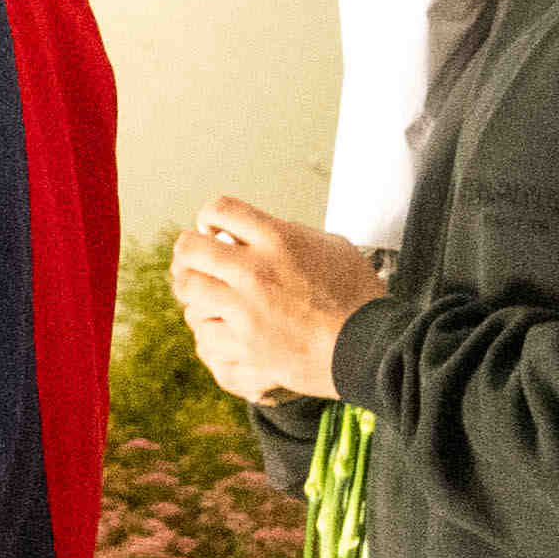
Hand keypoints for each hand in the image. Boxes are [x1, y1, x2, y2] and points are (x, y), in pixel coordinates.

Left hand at [170, 198, 383, 405]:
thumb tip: (251, 232)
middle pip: (188, 249)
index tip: (212, 229)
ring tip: (210, 297)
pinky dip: (208, 330)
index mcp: (277, 240)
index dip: (210, 217)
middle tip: (198, 261)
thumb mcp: (330, 246)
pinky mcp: (243, 349)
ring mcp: (244, 313)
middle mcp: (254, 272)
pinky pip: (201, 335)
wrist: (369, 348)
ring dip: (196, 293)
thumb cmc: (357, 296)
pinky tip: (222, 329)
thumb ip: (286, 234)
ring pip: (188, 293)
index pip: (219, 208)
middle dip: (188, 253)